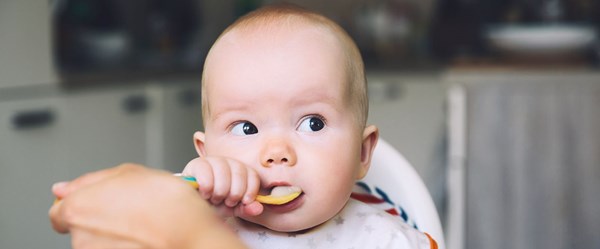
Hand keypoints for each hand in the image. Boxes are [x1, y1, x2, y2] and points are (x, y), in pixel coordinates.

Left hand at [49, 163, 246, 248]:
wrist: (189, 231)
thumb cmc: (164, 201)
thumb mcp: (128, 172)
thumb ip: (90, 180)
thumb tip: (63, 189)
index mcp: (76, 209)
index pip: (58, 211)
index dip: (79, 204)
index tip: (97, 202)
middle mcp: (79, 237)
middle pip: (79, 227)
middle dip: (100, 219)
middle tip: (128, 208)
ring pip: (98, 241)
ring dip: (114, 233)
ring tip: (142, 222)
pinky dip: (125, 244)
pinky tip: (145, 236)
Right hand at [182, 157, 262, 217]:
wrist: (192, 205)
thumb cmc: (213, 204)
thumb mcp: (232, 208)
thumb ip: (246, 208)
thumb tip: (258, 208)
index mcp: (240, 170)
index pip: (252, 174)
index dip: (250, 190)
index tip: (244, 202)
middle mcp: (227, 162)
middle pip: (239, 173)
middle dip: (234, 193)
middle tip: (226, 201)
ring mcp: (212, 161)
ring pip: (223, 171)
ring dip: (220, 191)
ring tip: (214, 198)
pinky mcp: (196, 164)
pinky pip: (206, 172)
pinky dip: (207, 187)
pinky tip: (205, 194)